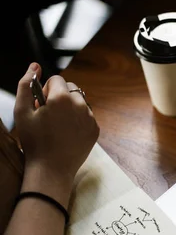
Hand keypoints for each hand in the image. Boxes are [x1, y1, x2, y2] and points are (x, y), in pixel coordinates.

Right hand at [14, 63, 98, 200]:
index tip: (41, 105)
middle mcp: (80, 104)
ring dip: (70, 108)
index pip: (56, 79)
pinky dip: (78, 120)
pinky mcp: (95, 129)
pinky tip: (67, 133)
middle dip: (59, 96)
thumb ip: (25, 84)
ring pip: (80, 102)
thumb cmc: (33, 141)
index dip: (45, 90)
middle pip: (71, 88)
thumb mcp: (21, 112)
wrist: (51, 169)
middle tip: (49, 114)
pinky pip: (87, 116)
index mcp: (62, 98)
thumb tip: (35, 65)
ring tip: (57, 125)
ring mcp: (90, 117)